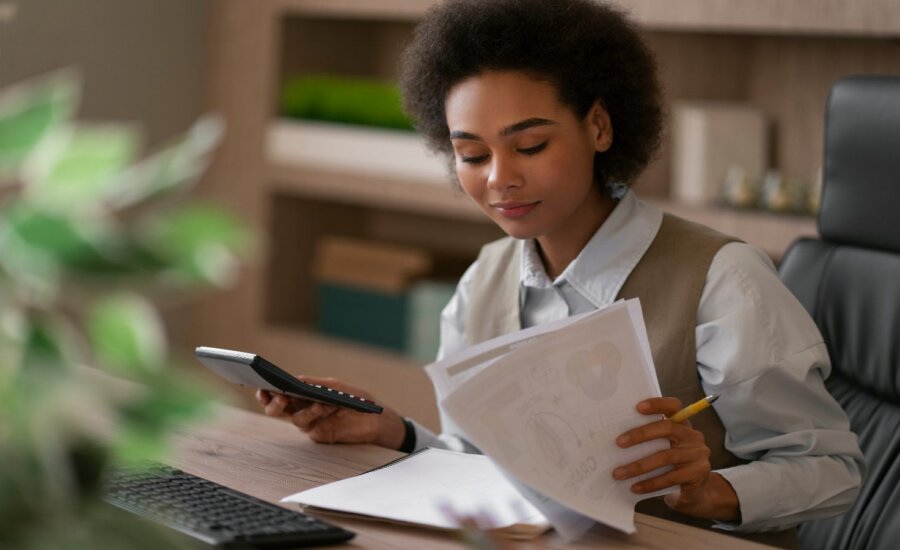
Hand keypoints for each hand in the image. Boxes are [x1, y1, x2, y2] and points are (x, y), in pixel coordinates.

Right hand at [255, 376, 406, 449]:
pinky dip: (314, 416)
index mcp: (304, 394)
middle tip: (279, 397)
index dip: (268, 392)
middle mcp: (303, 408)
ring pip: (295, 418)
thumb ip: (316, 384)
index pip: (280, 392)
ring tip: (317, 403)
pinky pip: (310, 427)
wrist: (376, 419)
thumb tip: (297, 380)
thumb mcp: (336, 386)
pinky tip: (322, 408)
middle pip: (279, 408)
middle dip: (275, 404)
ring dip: (304, 409)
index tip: (263, 388)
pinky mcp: (319, 434)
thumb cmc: (356, 398)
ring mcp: (311, 422)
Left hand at [611, 397, 739, 520]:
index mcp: (683, 425)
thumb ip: (650, 440)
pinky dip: (650, 483)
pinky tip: (635, 487)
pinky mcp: (698, 474)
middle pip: (668, 428)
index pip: (674, 407)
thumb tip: (618, 438)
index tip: (637, 407)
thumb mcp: (664, 448)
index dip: (657, 404)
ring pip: (665, 457)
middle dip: (640, 435)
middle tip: (618, 443)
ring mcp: (698, 455)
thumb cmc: (671, 466)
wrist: (695, 493)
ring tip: (619, 473)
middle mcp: (693, 436)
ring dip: (638, 466)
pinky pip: (670, 478)